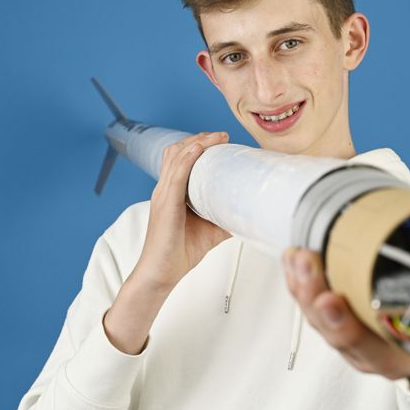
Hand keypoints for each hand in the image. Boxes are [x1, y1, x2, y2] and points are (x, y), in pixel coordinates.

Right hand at [134, 131, 231, 289]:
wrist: (161, 274)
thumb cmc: (178, 252)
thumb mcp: (210, 231)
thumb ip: (224, 219)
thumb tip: (248, 213)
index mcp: (171, 192)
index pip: (180, 158)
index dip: (198, 144)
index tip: (220, 140)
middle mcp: (164, 189)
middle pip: (177, 151)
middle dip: (199, 138)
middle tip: (222, 136)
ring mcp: (163, 195)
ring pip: (177, 157)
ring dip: (197, 142)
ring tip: (216, 137)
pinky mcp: (165, 205)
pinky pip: (176, 174)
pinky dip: (188, 158)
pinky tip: (200, 148)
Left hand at [283, 247, 409, 390]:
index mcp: (399, 353)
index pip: (366, 345)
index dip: (345, 324)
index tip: (331, 300)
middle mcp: (368, 352)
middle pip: (332, 330)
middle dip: (314, 295)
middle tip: (306, 262)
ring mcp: (350, 341)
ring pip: (317, 319)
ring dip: (302, 286)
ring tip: (296, 255)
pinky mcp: (336, 324)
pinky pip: (312, 308)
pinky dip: (300, 283)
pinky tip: (293, 259)